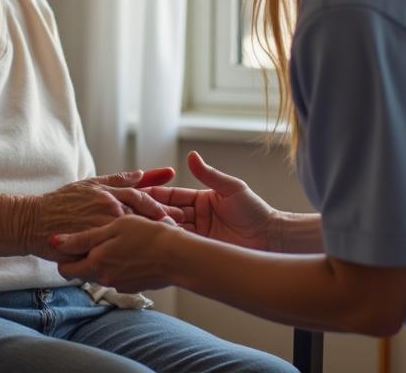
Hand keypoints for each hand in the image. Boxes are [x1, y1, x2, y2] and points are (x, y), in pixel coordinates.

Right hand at [18, 168, 181, 258]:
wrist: (34, 221)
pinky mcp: (92, 246)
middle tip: (181, 230)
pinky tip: (143, 266)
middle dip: (163, 223)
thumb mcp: (90, 183)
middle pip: (143, 217)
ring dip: (151, 241)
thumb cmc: (62, 201)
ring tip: (168, 249)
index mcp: (109, 194)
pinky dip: (130, 258)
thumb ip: (118, 180)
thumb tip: (141, 174)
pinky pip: (115, 253)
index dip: (161, 206)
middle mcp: (107, 209)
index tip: (178, 212)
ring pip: (132, 236)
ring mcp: (101, 229)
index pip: (143, 198)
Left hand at [53, 216, 179, 292]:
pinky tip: (132, 250)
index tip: (69, 243)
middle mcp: (105, 278)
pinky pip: (118, 274)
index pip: (66, 269)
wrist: (179, 256)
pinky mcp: (133, 286)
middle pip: (82, 271)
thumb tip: (55, 242)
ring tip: (119, 240)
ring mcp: (120, 284)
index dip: (64, 256)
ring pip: (102, 272)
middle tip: (95, 238)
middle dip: (84, 257)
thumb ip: (82, 238)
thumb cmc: (148, 235)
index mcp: (96, 264)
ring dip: (104, 259)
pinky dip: (120, 264)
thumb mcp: (113, 229)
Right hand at [143, 151, 277, 249]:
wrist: (271, 238)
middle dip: (151, 212)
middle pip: (167, 213)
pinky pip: (181, 246)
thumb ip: (209, 175)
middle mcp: (195, 217)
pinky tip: (157, 242)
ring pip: (170, 230)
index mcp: (200, 200)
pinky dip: (169, 244)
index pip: (171, 196)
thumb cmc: (255, 211)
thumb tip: (191, 155)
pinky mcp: (201, 250)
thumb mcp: (231, 189)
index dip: (155, 194)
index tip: (139, 192)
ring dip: (157, 228)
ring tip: (142, 227)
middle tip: (134, 212)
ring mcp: (197, 235)